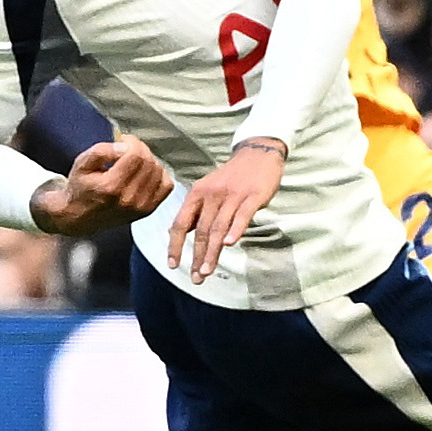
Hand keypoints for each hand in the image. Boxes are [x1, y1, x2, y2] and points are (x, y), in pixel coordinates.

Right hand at [35, 136, 169, 235]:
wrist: (79, 217)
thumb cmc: (80, 188)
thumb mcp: (82, 164)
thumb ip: (102, 151)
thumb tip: (124, 146)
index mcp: (110, 187)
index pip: (136, 155)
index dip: (132, 142)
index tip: (123, 140)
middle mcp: (128, 199)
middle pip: (149, 162)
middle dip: (140, 149)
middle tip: (128, 149)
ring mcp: (140, 207)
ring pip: (159, 171)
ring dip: (149, 160)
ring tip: (134, 161)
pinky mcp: (148, 210)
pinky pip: (166, 185)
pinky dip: (160, 175)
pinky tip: (145, 173)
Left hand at [169, 138, 286, 278]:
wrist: (258, 153)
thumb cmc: (233, 176)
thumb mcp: (209, 189)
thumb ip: (198, 210)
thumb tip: (181, 233)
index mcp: (197, 193)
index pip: (180, 223)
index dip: (175, 246)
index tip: (173, 265)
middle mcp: (211, 195)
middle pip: (200, 230)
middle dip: (196, 257)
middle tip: (196, 277)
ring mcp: (232, 195)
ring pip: (218, 227)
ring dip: (212, 251)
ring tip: (208, 271)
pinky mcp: (252, 196)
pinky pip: (242, 215)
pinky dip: (235, 230)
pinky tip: (230, 244)